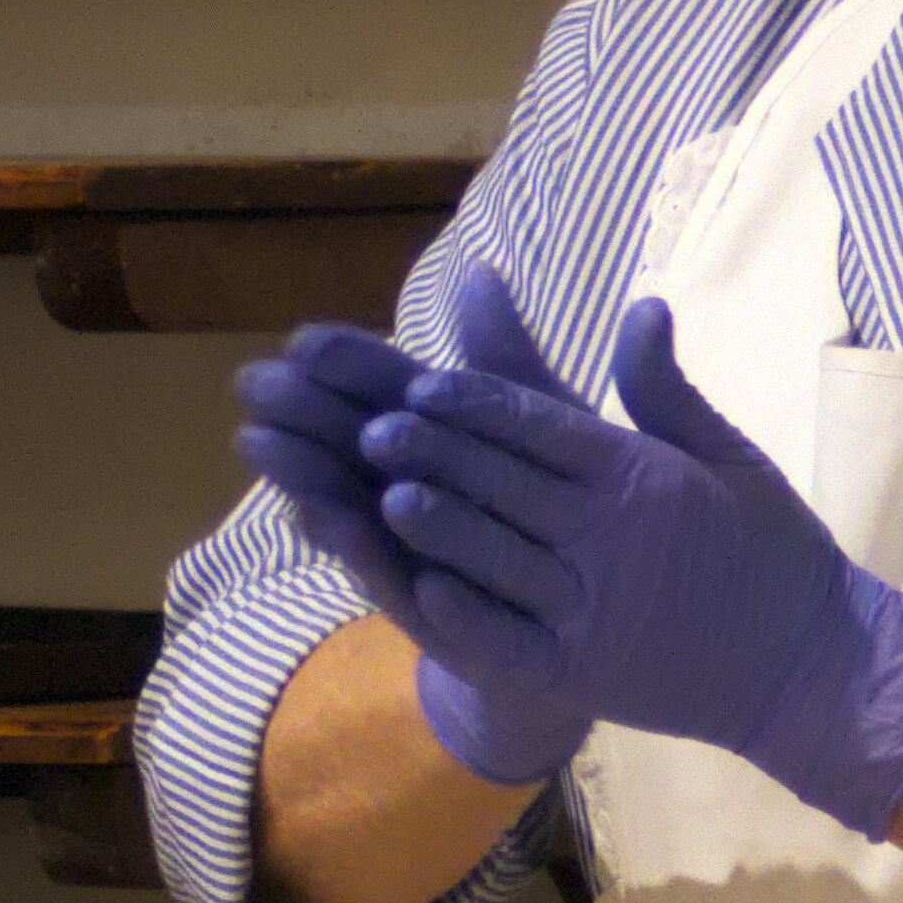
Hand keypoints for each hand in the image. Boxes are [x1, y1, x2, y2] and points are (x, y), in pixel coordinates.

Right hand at [240, 307, 590, 789]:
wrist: (648, 630)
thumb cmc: (614, 521)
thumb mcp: (576, 432)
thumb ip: (520, 367)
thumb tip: (478, 271)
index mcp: (465, 443)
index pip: (396, 391)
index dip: (352, 363)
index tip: (304, 337)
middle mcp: (435, 497)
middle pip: (359, 448)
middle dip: (307, 413)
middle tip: (255, 381)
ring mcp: (431, 559)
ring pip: (360, 512)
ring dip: (310, 479)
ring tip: (263, 445)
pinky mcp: (451, 619)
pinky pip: (401, 586)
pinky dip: (364, 555)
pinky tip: (323, 524)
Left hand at [358, 269, 902, 836]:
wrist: (812, 667)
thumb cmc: (773, 553)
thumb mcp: (732, 457)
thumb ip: (666, 389)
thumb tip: (642, 304)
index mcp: (642, 477)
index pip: (540, 425)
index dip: (476, 403)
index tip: (420, 384)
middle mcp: (612, 537)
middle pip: (503, 483)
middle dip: (434, 453)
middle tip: (369, 429)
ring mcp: (594, 608)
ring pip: (495, 557)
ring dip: (436, 525)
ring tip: (380, 493)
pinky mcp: (582, 672)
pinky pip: (508, 638)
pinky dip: (464, 613)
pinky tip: (421, 587)